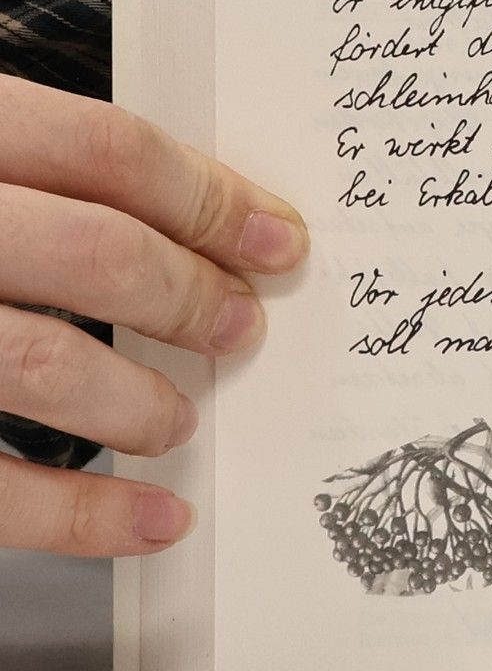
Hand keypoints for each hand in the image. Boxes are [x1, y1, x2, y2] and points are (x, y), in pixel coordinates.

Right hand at [0, 74, 306, 556]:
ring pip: (43, 363)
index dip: (212, 197)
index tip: (281, 241)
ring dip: (140, 401)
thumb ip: (30, 173)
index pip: (103, 148)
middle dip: (191, 296)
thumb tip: (204, 219)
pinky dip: (83, 515)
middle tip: (241, 327)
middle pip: (94, 250)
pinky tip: (152, 522)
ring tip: (176, 420)